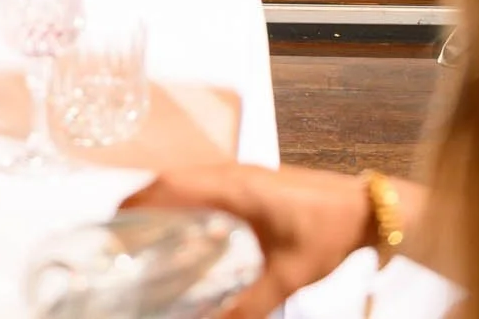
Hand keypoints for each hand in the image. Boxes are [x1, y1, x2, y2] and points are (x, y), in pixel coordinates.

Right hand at [120, 164, 375, 318]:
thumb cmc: (328, 233)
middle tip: (119, 239)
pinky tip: (184, 228)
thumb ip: (249, 306)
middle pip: (172, 178)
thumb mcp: (288, 276)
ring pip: (188, 178)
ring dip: (162, 198)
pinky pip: (206, 183)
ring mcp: (243, 173)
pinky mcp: (253, 180)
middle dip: (141, 203)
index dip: (137, 202)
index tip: (111, 226)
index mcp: (235, 187)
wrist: (366, 208)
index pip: (172, 184)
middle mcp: (233, 173)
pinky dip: (184, 198)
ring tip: (142, 235)